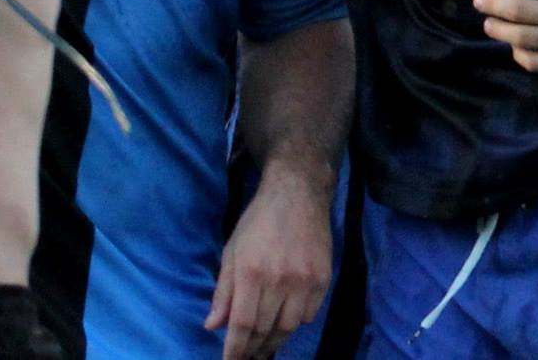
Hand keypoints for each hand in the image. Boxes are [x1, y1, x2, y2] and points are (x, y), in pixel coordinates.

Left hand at [206, 167, 332, 359]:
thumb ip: (223, 291)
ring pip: (289, 326)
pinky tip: (286, 322)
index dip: (235, 350)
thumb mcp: (232, 253)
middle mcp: (279, 280)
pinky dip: (297, 323)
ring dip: (275, 342)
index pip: (242, 325)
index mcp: (251, 274)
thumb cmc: (258, 222)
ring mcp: (305, 279)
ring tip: (265, 347)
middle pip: (265, 330)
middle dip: (253, 349)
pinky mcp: (324, 276)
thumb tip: (213, 326)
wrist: (298, 194)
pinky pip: (310, 313)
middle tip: (247, 356)